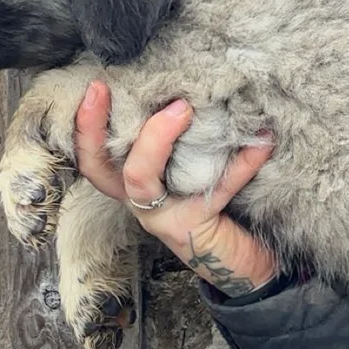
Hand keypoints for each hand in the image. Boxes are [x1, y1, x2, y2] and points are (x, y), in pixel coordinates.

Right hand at [73, 82, 279, 296]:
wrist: (244, 262)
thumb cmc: (220, 207)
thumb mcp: (199, 165)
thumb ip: (192, 135)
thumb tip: (203, 86)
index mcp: (135, 182)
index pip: (94, 156)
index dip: (85, 125)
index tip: (95, 87)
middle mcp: (140, 201)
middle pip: (99, 168)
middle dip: (92, 129)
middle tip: (102, 88)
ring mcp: (161, 216)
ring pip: (140, 179)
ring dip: (156, 139)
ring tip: (183, 107)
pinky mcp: (193, 228)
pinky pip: (215, 189)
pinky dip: (242, 162)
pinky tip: (263, 141)